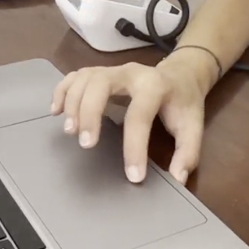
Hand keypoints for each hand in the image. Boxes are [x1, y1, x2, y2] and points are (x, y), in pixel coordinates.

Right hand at [49, 61, 207, 182]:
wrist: (181, 74)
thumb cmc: (183, 102)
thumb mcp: (193, 126)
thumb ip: (188, 153)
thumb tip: (177, 178)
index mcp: (155, 86)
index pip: (139, 115)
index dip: (134, 147)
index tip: (132, 176)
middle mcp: (131, 72)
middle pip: (101, 84)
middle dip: (90, 112)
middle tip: (85, 144)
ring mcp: (112, 69)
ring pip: (85, 78)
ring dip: (73, 103)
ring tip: (70, 132)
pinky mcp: (100, 72)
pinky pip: (75, 76)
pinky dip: (62, 91)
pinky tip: (55, 111)